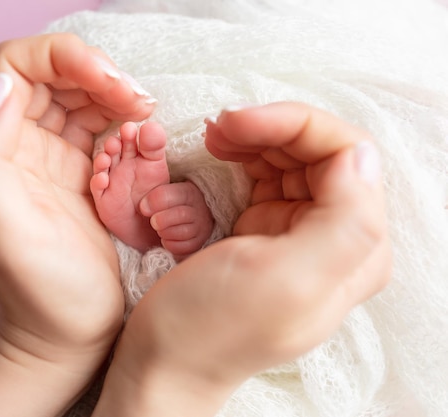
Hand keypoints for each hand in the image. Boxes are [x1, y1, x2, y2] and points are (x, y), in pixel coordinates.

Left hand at [0, 34, 154, 415]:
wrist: (67, 336)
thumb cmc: (39, 291)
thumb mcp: (2, 227)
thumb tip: (2, 88)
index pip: (19, 66)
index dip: (63, 58)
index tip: (107, 83)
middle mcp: (21, 144)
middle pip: (58, 74)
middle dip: (100, 74)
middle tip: (137, 100)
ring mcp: (55, 158)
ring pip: (84, 97)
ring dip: (117, 95)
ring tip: (145, 116)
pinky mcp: (85, 177)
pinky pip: (106, 128)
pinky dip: (127, 122)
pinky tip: (144, 135)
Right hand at [93, 102, 390, 416]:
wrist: (166, 360)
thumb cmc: (212, 325)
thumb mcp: (284, 279)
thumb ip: (345, 221)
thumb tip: (361, 155)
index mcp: (354, 250)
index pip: (347, 154)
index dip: (292, 126)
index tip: (235, 124)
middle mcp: (336, 239)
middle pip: (320, 151)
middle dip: (270, 129)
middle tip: (218, 129)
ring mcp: (301, 233)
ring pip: (293, 157)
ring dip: (256, 138)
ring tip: (214, 138)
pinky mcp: (268, 230)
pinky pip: (268, 175)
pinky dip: (244, 156)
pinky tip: (219, 154)